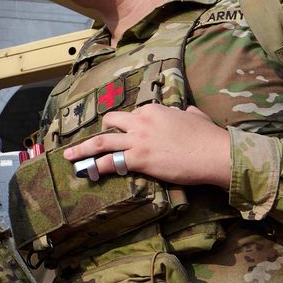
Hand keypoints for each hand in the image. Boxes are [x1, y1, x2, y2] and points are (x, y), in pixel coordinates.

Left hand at [62, 104, 230, 188]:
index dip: (128, 125)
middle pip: (111, 122)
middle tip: (88, 141)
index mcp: (153, 110)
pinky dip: (95, 167)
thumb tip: (186, 112)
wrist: (213, 153)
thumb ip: (185, 113)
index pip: (132, 114)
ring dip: (83, 149)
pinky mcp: (139, 158)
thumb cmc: (208, 136)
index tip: (125, 133)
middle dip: (99, 131)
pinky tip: (86, 172)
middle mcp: (141, 121)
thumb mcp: (195, 116)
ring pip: (102, 141)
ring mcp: (138, 140)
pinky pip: (110, 162)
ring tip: (69, 156)